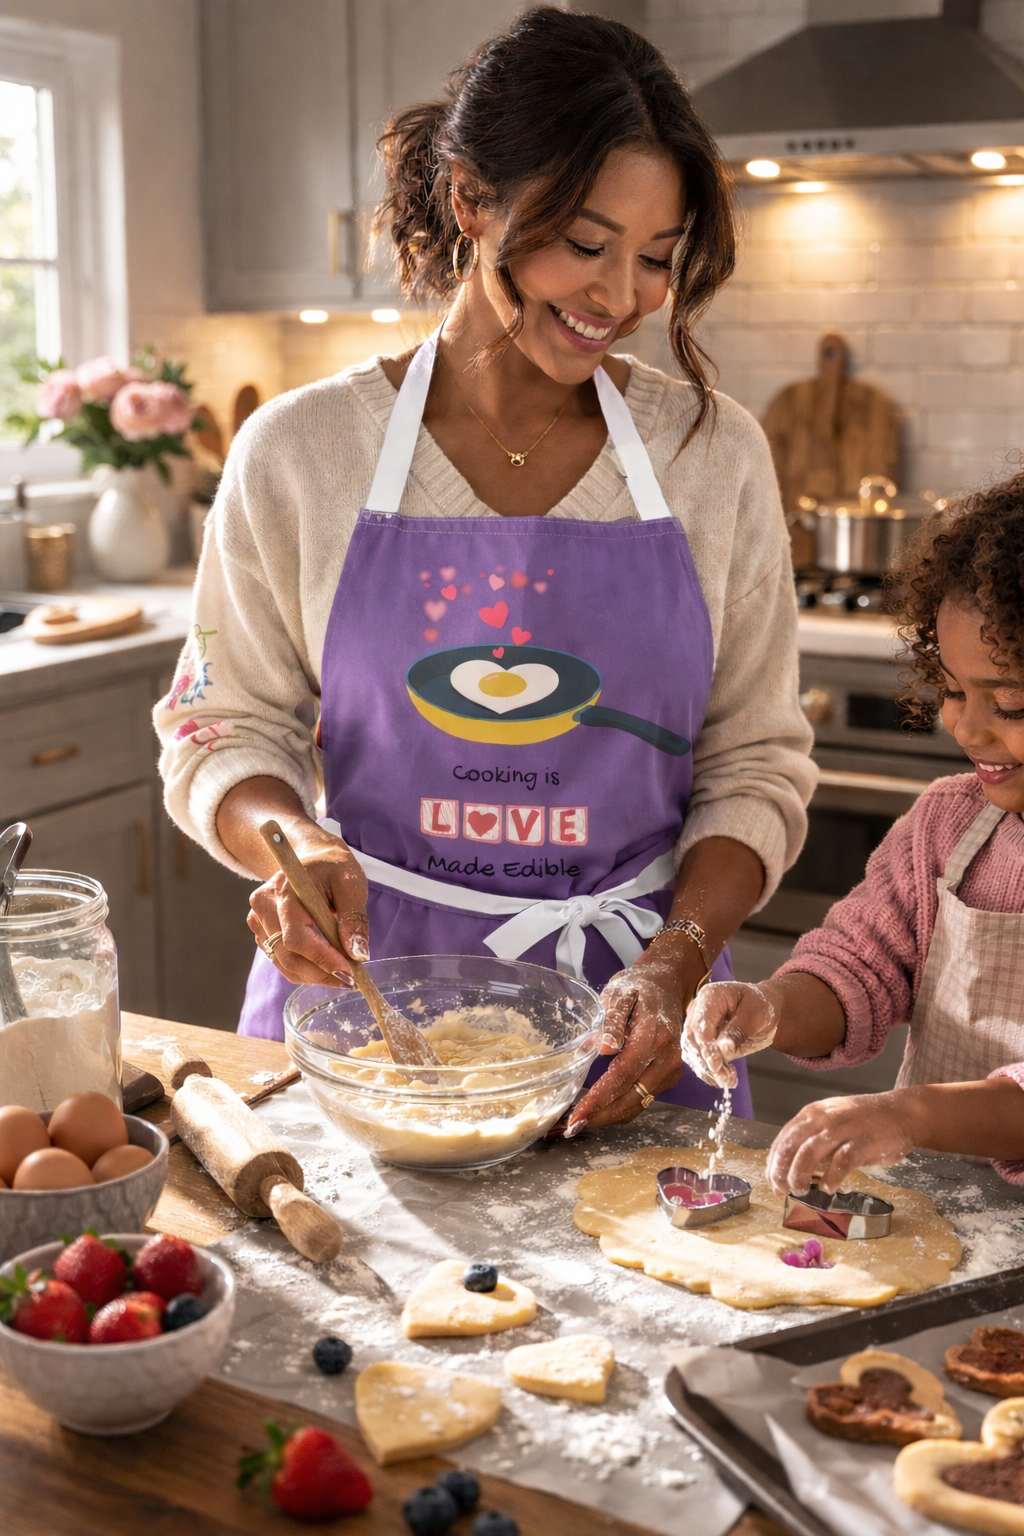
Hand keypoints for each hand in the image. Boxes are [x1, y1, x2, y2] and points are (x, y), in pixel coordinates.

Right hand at [247, 827, 368, 986]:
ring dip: (315, 975)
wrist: (312, 858)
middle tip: (351, 980)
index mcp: (285, 890)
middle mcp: (264, 906)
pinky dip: (306, 970)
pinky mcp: (263, 932)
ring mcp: (259, 921)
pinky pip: (283, 961)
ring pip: (285, 963)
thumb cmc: (332, 867)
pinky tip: (327, 966)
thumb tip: (358, 954)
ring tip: (343, 975)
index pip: (296, 936)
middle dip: (322, 972)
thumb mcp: (351, 884)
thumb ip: (355, 918)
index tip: (349, 972)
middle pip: (288, 955)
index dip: (322, 958)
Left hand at [563, 937, 701, 1136]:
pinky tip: (595, 1110)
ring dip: (606, 1117)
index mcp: (654, 1037)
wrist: (667, 986)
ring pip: (636, 1106)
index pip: (623, 1075)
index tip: (576, 1115)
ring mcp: (670, 1071)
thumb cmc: (638, 988)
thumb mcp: (621, 992)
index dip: (599, 1098)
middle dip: (599, 1117)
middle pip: (631, 1100)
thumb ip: (612, 1019)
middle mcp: (666, 1060)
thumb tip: (603, 1048)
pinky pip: (641, 1100)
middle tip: (567, 1128)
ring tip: (575, 1123)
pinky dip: (617, 1109)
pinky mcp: (667, 1078)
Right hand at [682, 981, 777, 1089]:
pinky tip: (726, 1079)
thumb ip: (739, 1031)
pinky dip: (711, 1073)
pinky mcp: (699, 1043)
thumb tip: (725, 1050)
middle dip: (708, 1063)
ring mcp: (696, 1027)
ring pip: (693, 1054)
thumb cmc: (759, 1006)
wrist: (760, 1010)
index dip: (707, 1047)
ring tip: (729, 1081)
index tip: (716, 1065)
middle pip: (692, 1041)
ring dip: (709, 1071)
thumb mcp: (757, 1014)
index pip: (701, 1026)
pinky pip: (699, 1060)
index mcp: (710, 997)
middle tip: (726, 1079)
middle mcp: (697, 1011)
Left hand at [766, 1090, 914, 1197]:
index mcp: (812, 1114)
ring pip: (809, 1154)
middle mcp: (822, 1118)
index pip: (783, 1139)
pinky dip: (830, 1178)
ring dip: (800, 1176)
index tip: (772, 1181)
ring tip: (801, 1190)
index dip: (773, 1162)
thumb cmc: (864, 1122)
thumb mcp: (831, 1123)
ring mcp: (842, 1129)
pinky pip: (840, 1162)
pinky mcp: (861, 1142)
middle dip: (781, 1171)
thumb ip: (813, 1140)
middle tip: (782, 1190)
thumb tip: (791, 1168)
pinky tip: (828, 1189)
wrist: (900, 1113)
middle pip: (791, 1146)